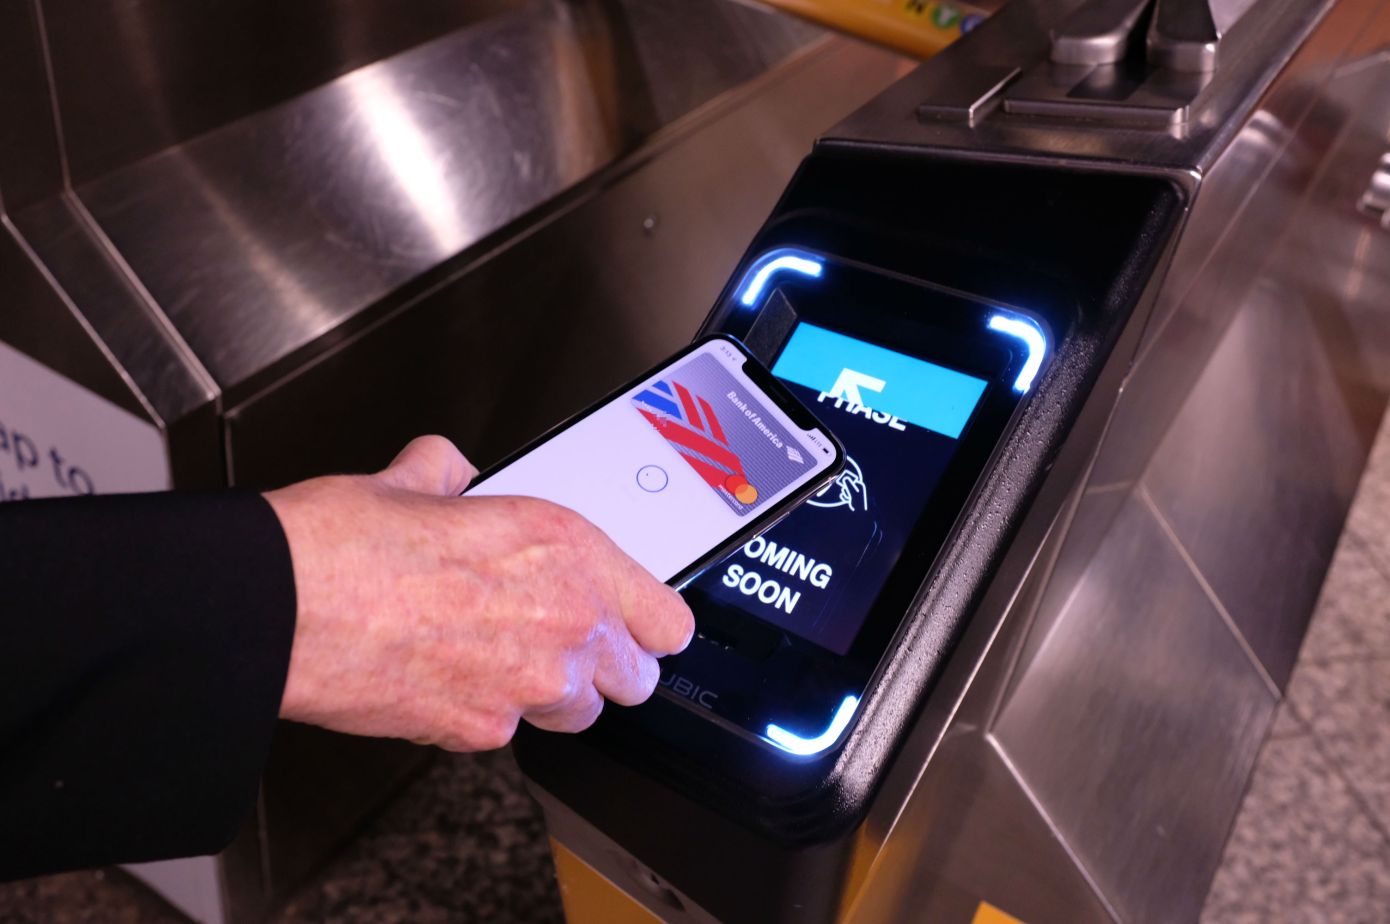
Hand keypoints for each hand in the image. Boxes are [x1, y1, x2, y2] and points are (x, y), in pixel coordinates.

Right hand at [264, 435, 694, 750]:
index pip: (663, 613)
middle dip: (607, 663)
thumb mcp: (410, 481)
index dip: (650, 620)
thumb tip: (448, 470)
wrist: (280, 608)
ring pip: (579, 712)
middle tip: (569, 644)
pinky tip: (452, 680)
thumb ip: (449, 475)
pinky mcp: (480, 733)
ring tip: (510, 664)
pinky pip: (509, 732)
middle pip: (634, 676)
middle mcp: (560, 620)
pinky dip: (489, 715)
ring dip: (557, 694)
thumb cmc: (341, 545)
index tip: (643, 622)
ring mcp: (526, 685)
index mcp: (562, 547)